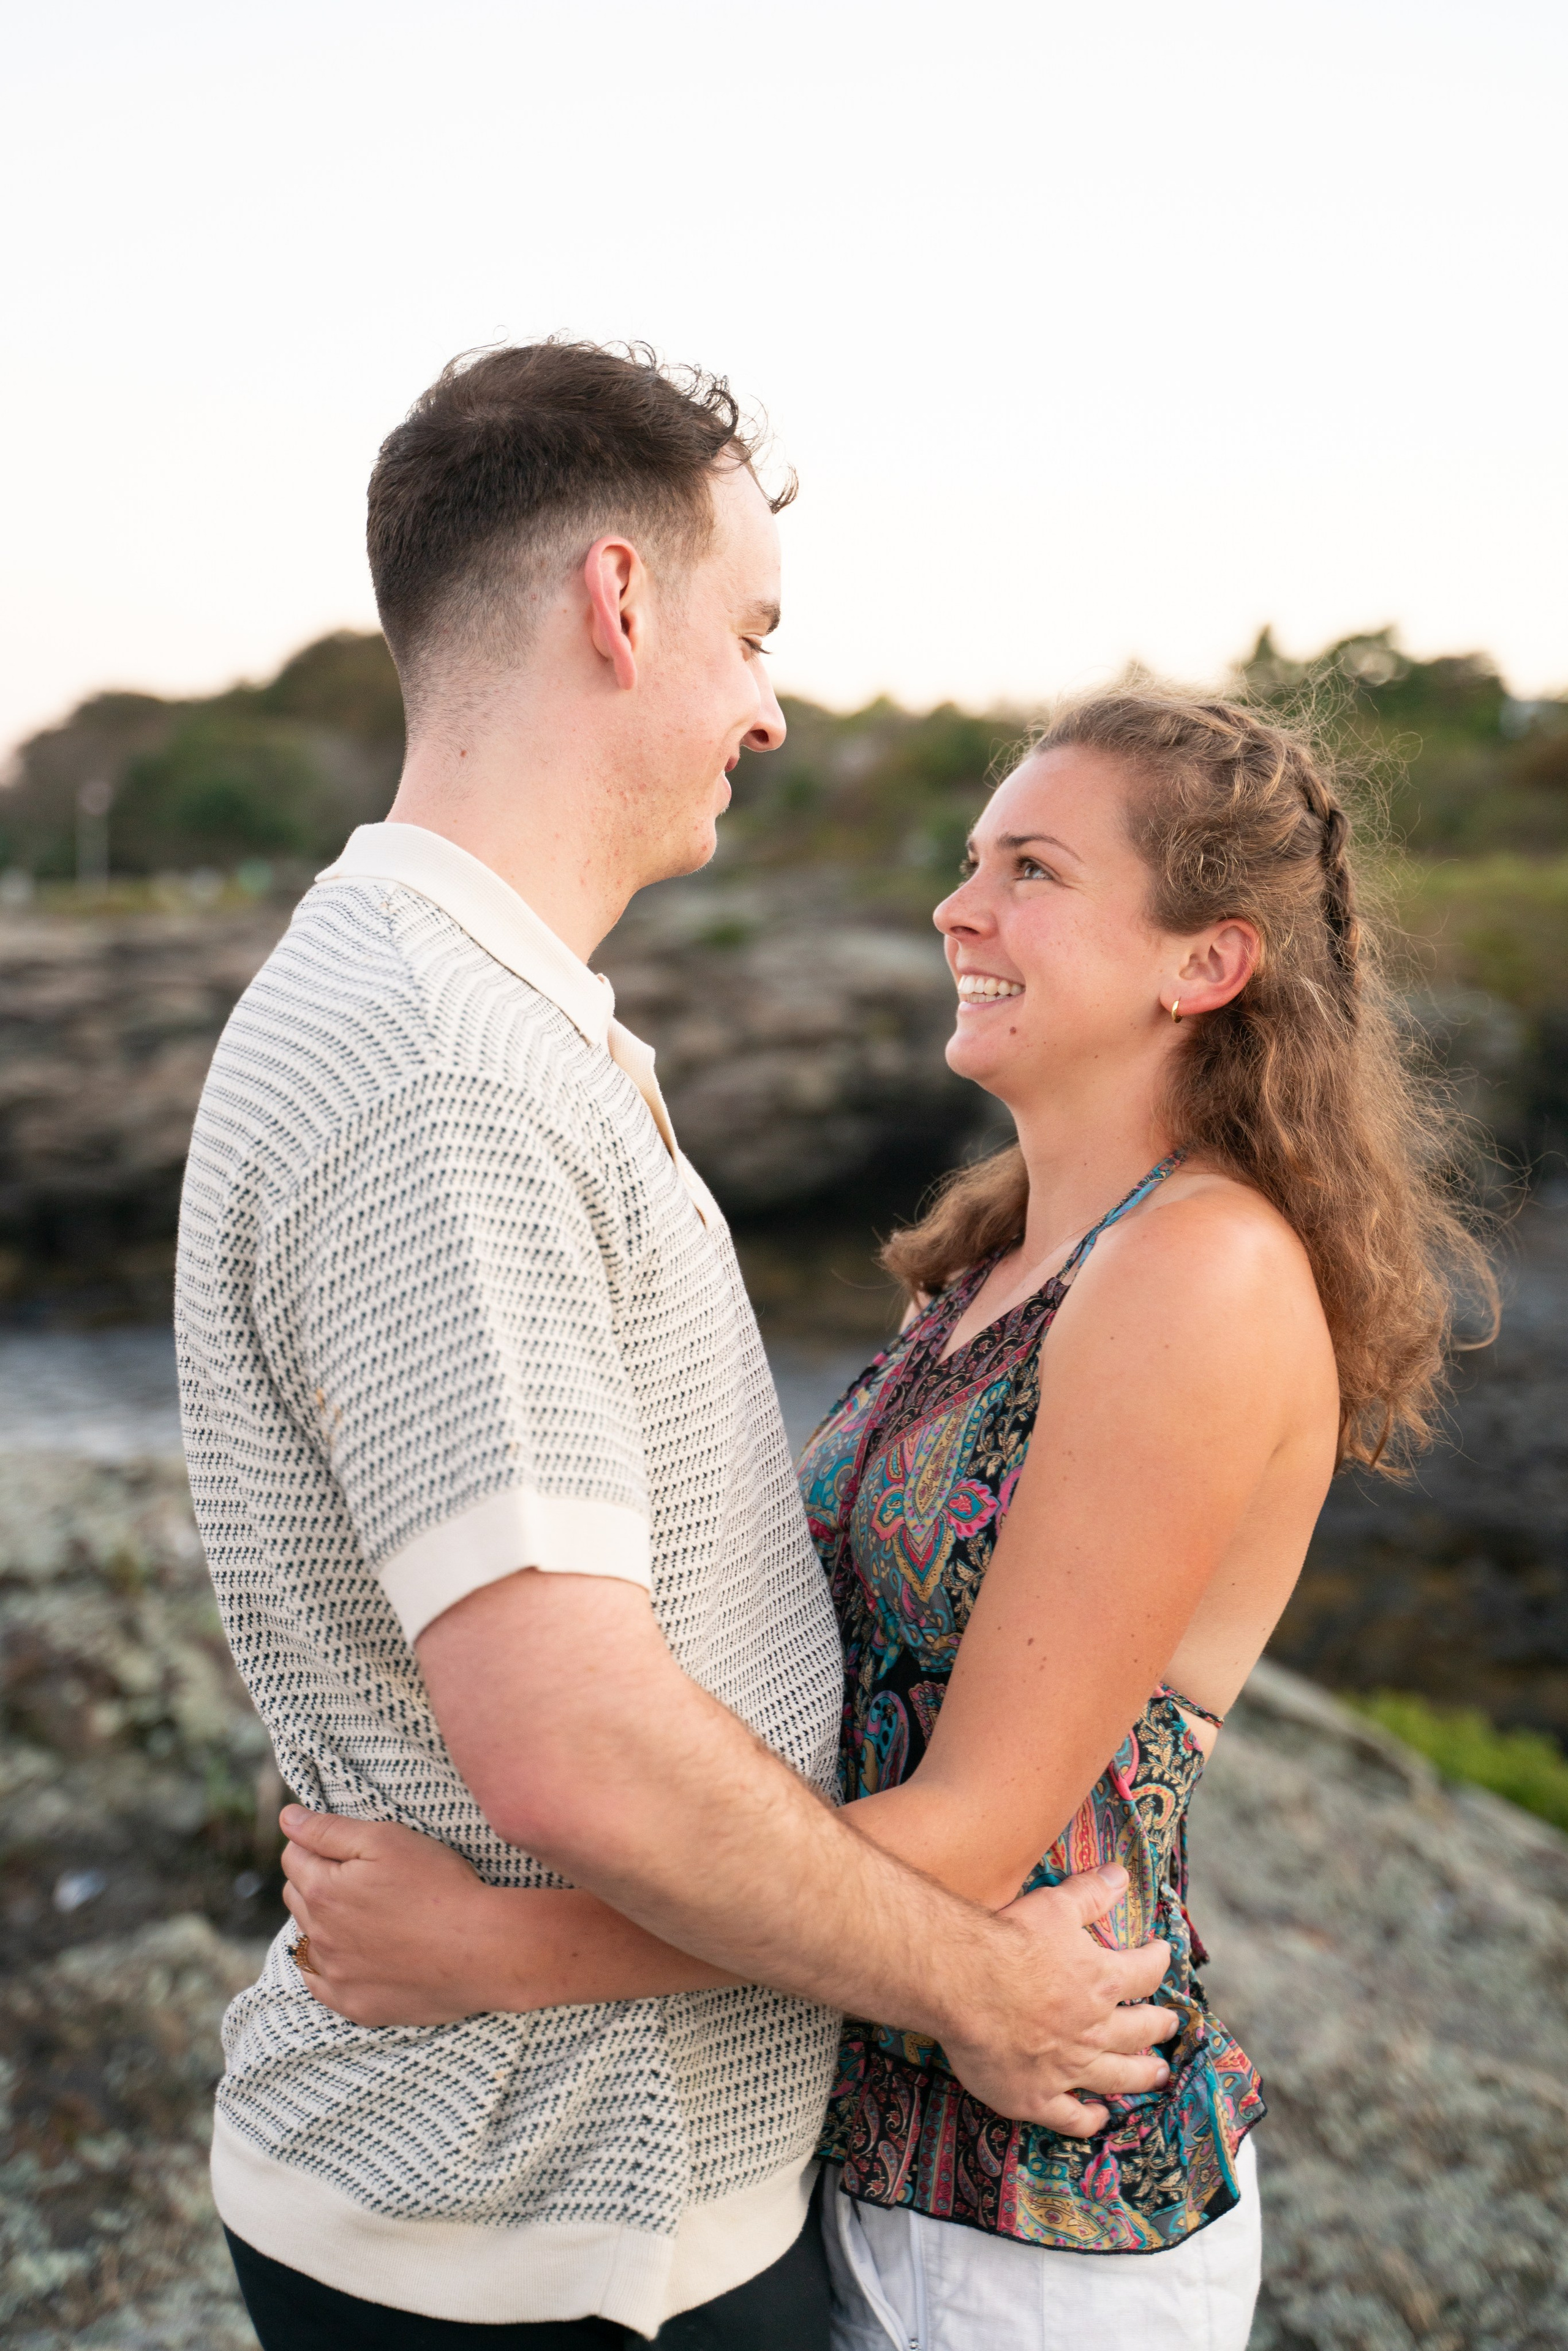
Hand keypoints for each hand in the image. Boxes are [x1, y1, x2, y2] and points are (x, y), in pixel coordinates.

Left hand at [280, 1807, 508, 2025]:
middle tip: (357, 1875)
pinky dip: (327, 1966)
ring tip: (362, 1912)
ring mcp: (336, 1975)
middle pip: (297, 1898)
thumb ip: (329, 1830)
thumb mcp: (386, 1840)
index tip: (341, 1844)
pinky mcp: (355, 2004)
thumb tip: (287, 1819)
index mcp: (323, 1891)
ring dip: (322, 1922)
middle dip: (315, 1880)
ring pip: (308, 1940)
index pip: (294, 1858)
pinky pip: (321, 1984)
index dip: (313, 1843)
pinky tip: (350, 1954)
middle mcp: (319, 1936)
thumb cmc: (438, 1884)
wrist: (479, 1949)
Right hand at [940, 1865, 1177, 2136]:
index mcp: (1102, 1982)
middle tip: (1170, 2024)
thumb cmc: (1008, 1942)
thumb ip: (1090, 1894)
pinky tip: (1098, 2118)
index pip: (1146, 1972)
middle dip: (1158, 2025)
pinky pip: (1072, 2118)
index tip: (1163, 1954)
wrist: (964, 1985)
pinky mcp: (1037, 2097)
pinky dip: (1089, 2120)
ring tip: (1158, 2074)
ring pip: (1117, 2077)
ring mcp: (1068, 2068)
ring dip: (1142, 2075)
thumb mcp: (1053, 1906)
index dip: (1158, 1961)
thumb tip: (1121, 1874)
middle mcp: (1093, 2029)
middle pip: (1139, 2031)